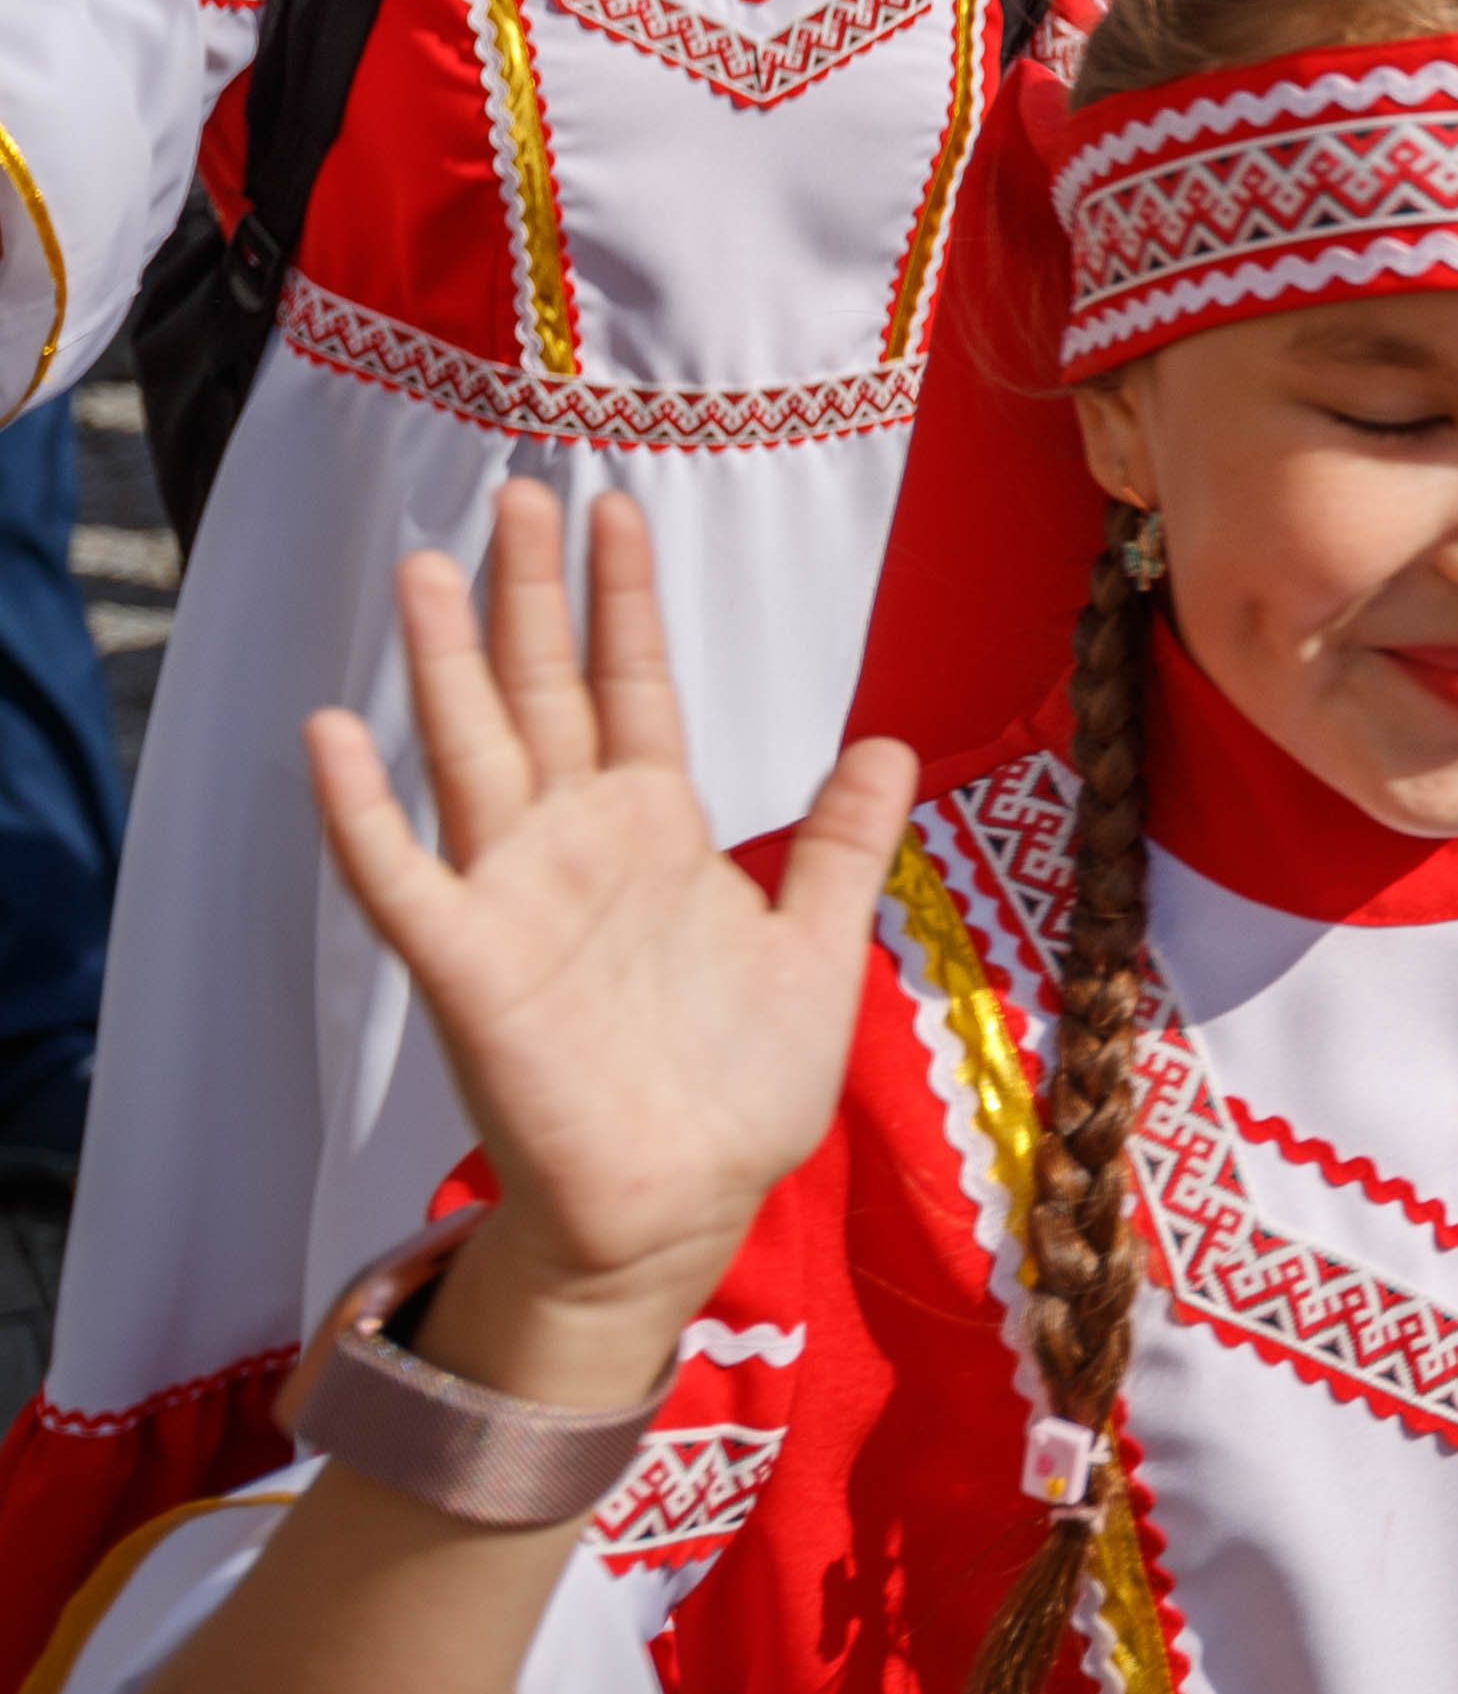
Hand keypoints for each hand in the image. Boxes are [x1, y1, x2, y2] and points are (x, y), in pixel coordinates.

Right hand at [304, 489, 907, 1395]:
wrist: (687, 1206)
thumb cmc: (741, 1089)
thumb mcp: (819, 947)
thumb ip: (844, 845)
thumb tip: (889, 739)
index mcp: (658, 832)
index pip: (633, 687)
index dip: (622, 601)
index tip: (617, 506)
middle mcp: (576, 846)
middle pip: (543, 692)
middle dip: (527, 596)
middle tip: (513, 487)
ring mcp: (514, 898)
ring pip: (468, 753)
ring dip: (439, 664)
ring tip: (421, 565)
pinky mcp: (469, 968)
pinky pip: (402, 878)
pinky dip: (361, 812)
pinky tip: (331, 734)